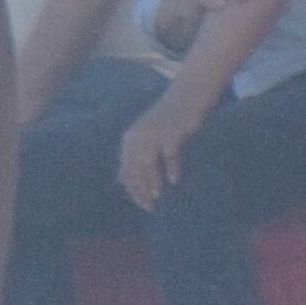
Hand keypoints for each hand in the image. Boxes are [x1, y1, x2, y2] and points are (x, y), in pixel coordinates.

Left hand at [118, 92, 204, 208]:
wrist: (186, 98)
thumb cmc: (166, 123)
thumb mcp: (145, 139)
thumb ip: (133, 159)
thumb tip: (119, 181)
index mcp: (130, 140)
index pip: (126, 169)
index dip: (133, 189)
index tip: (142, 205)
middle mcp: (138, 137)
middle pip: (134, 168)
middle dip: (140, 189)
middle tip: (149, 207)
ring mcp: (154, 134)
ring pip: (147, 162)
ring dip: (151, 180)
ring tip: (156, 197)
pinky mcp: (172, 133)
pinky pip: (169, 153)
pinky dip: (171, 168)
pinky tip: (174, 181)